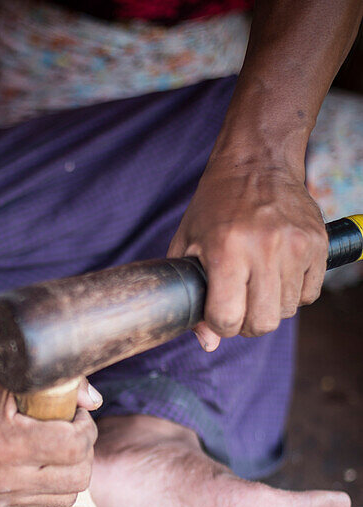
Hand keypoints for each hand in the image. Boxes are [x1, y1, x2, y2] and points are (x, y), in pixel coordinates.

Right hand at [0, 358, 100, 506]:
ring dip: (72, 471)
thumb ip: (57, 383)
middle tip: (70, 430)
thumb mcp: (9, 374)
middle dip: (84, 450)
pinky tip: (42, 466)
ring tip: (57, 448)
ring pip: (68, 497)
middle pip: (79, 477)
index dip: (85, 427)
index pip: (75, 446)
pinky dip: (53, 489)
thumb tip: (94, 401)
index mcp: (7, 442)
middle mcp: (2, 477)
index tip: (75, 414)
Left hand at [168, 159, 327, 350]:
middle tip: (239, 305)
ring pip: (286, 311)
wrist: (257, 163)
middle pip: (262, 323)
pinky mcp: (318, 244)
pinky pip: (310, 294)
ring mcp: (295, 246)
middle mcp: (264, 249)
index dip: (218, 324)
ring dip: (270, 306)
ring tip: (257, 281)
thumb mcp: (188, 244)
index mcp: (226, 250)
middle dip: (246, 324)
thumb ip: (191, 294)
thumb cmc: (215, 206)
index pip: (226, 318)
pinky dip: (294, 292)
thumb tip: (207, 342)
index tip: (216, 312)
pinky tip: (278, 272)